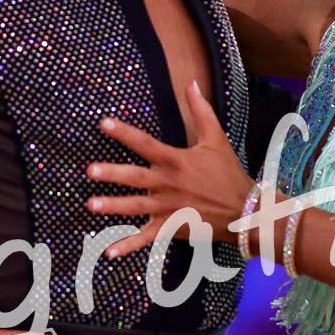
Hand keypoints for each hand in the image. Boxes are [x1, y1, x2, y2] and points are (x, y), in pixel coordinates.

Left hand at [86, 79, 250, 255]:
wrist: (244, 210)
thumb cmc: (227, 173)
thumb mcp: (216, 138)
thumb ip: (200, 110)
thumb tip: (190, 83)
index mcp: (176, 161)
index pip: (146, 144)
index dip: (125, 133)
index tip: (103, 124)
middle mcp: (169, 184)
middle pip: (136, 177)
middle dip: (112, 174)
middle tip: (90, 171)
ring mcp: (168, 208)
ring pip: (136, 207)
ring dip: (113, 207)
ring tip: (91, 205)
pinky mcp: (171, 228)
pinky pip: (146, 238)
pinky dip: (129, 246)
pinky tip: (109, 251)